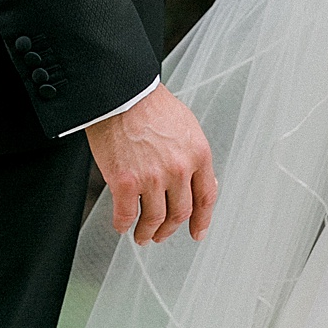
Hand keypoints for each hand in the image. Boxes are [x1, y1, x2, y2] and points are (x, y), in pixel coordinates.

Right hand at [86, 83, 217, 244]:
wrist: (121, 92)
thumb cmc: (150, 104)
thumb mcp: (187, 126)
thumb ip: (194, 155)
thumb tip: (200, 182)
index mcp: (198, 153)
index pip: (206, 197)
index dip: (202, 220)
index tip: (197, 232)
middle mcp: (179, 169)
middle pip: (180, 213)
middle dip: (170, 229)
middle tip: (162, 234)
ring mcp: (152, 177)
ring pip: (154, 219)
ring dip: (147, 232)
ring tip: (142, 235)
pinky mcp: (125, 182)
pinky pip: (126, 215)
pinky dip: (124, 225)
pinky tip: (122, 224)